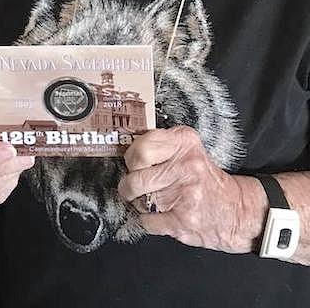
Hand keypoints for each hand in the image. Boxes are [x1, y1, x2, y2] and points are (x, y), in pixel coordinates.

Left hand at [118, 126, 261, 253]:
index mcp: (186, 143)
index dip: (131, 157)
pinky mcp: (183, 221)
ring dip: (140, 203)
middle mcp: (186, 167)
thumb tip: (127, 148)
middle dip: (128, 184)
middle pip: (136, 176)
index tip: (134, 163)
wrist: (237, 211)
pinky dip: (149, 221)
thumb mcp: (190, 150)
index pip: (142, 147)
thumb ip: (162, 145)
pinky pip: (147, 221)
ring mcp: (184, 195)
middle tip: (134, 186)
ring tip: (151, 201)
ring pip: (139, 200)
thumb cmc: (207, 180)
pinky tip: (161, 215)